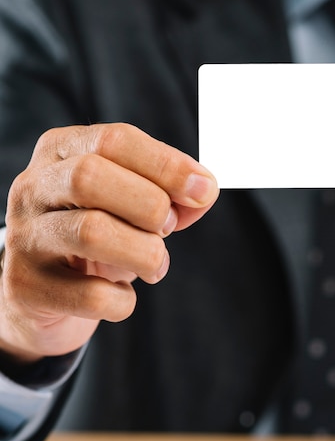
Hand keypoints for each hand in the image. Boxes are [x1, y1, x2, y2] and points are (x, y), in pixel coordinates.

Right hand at [0, 123, 218, 361]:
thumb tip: (203, 191)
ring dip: (146, 253)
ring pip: (91, 232)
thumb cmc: (100, 238)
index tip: (204, 191)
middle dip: (149, 205)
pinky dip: (123, 300)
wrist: (49, 295)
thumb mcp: (134, 208)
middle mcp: (32, 187)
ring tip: (156, 265)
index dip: (168, 165)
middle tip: (167, 228)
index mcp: (62, 152)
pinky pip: (91, 295)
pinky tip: (122, 296)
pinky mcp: (27, 287)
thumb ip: (172, 194)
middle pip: (90, 176)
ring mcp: (24, 237)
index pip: (115, 140)